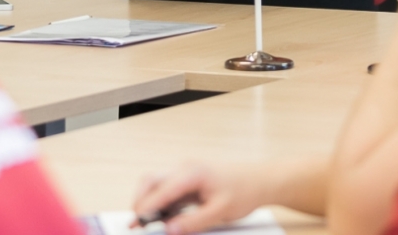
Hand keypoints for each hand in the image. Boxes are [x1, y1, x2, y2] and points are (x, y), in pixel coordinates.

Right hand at [132, 161, 266, 234]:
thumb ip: (192, 222)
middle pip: (151, 181)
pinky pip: (167, 189)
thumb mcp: (219, 211)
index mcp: (192, 173)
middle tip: (137, 224)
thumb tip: (169, 230)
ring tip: (146, 223)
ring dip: (148, 202)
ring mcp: (185, 172)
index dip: (146, 208)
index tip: (139, 224)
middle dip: (140, 202)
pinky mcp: (188, 179)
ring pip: (156, 183)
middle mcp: (185, 168)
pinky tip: (160, 218)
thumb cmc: (244, 190)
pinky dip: (159, 203)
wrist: (260, 180)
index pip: (160, 190)